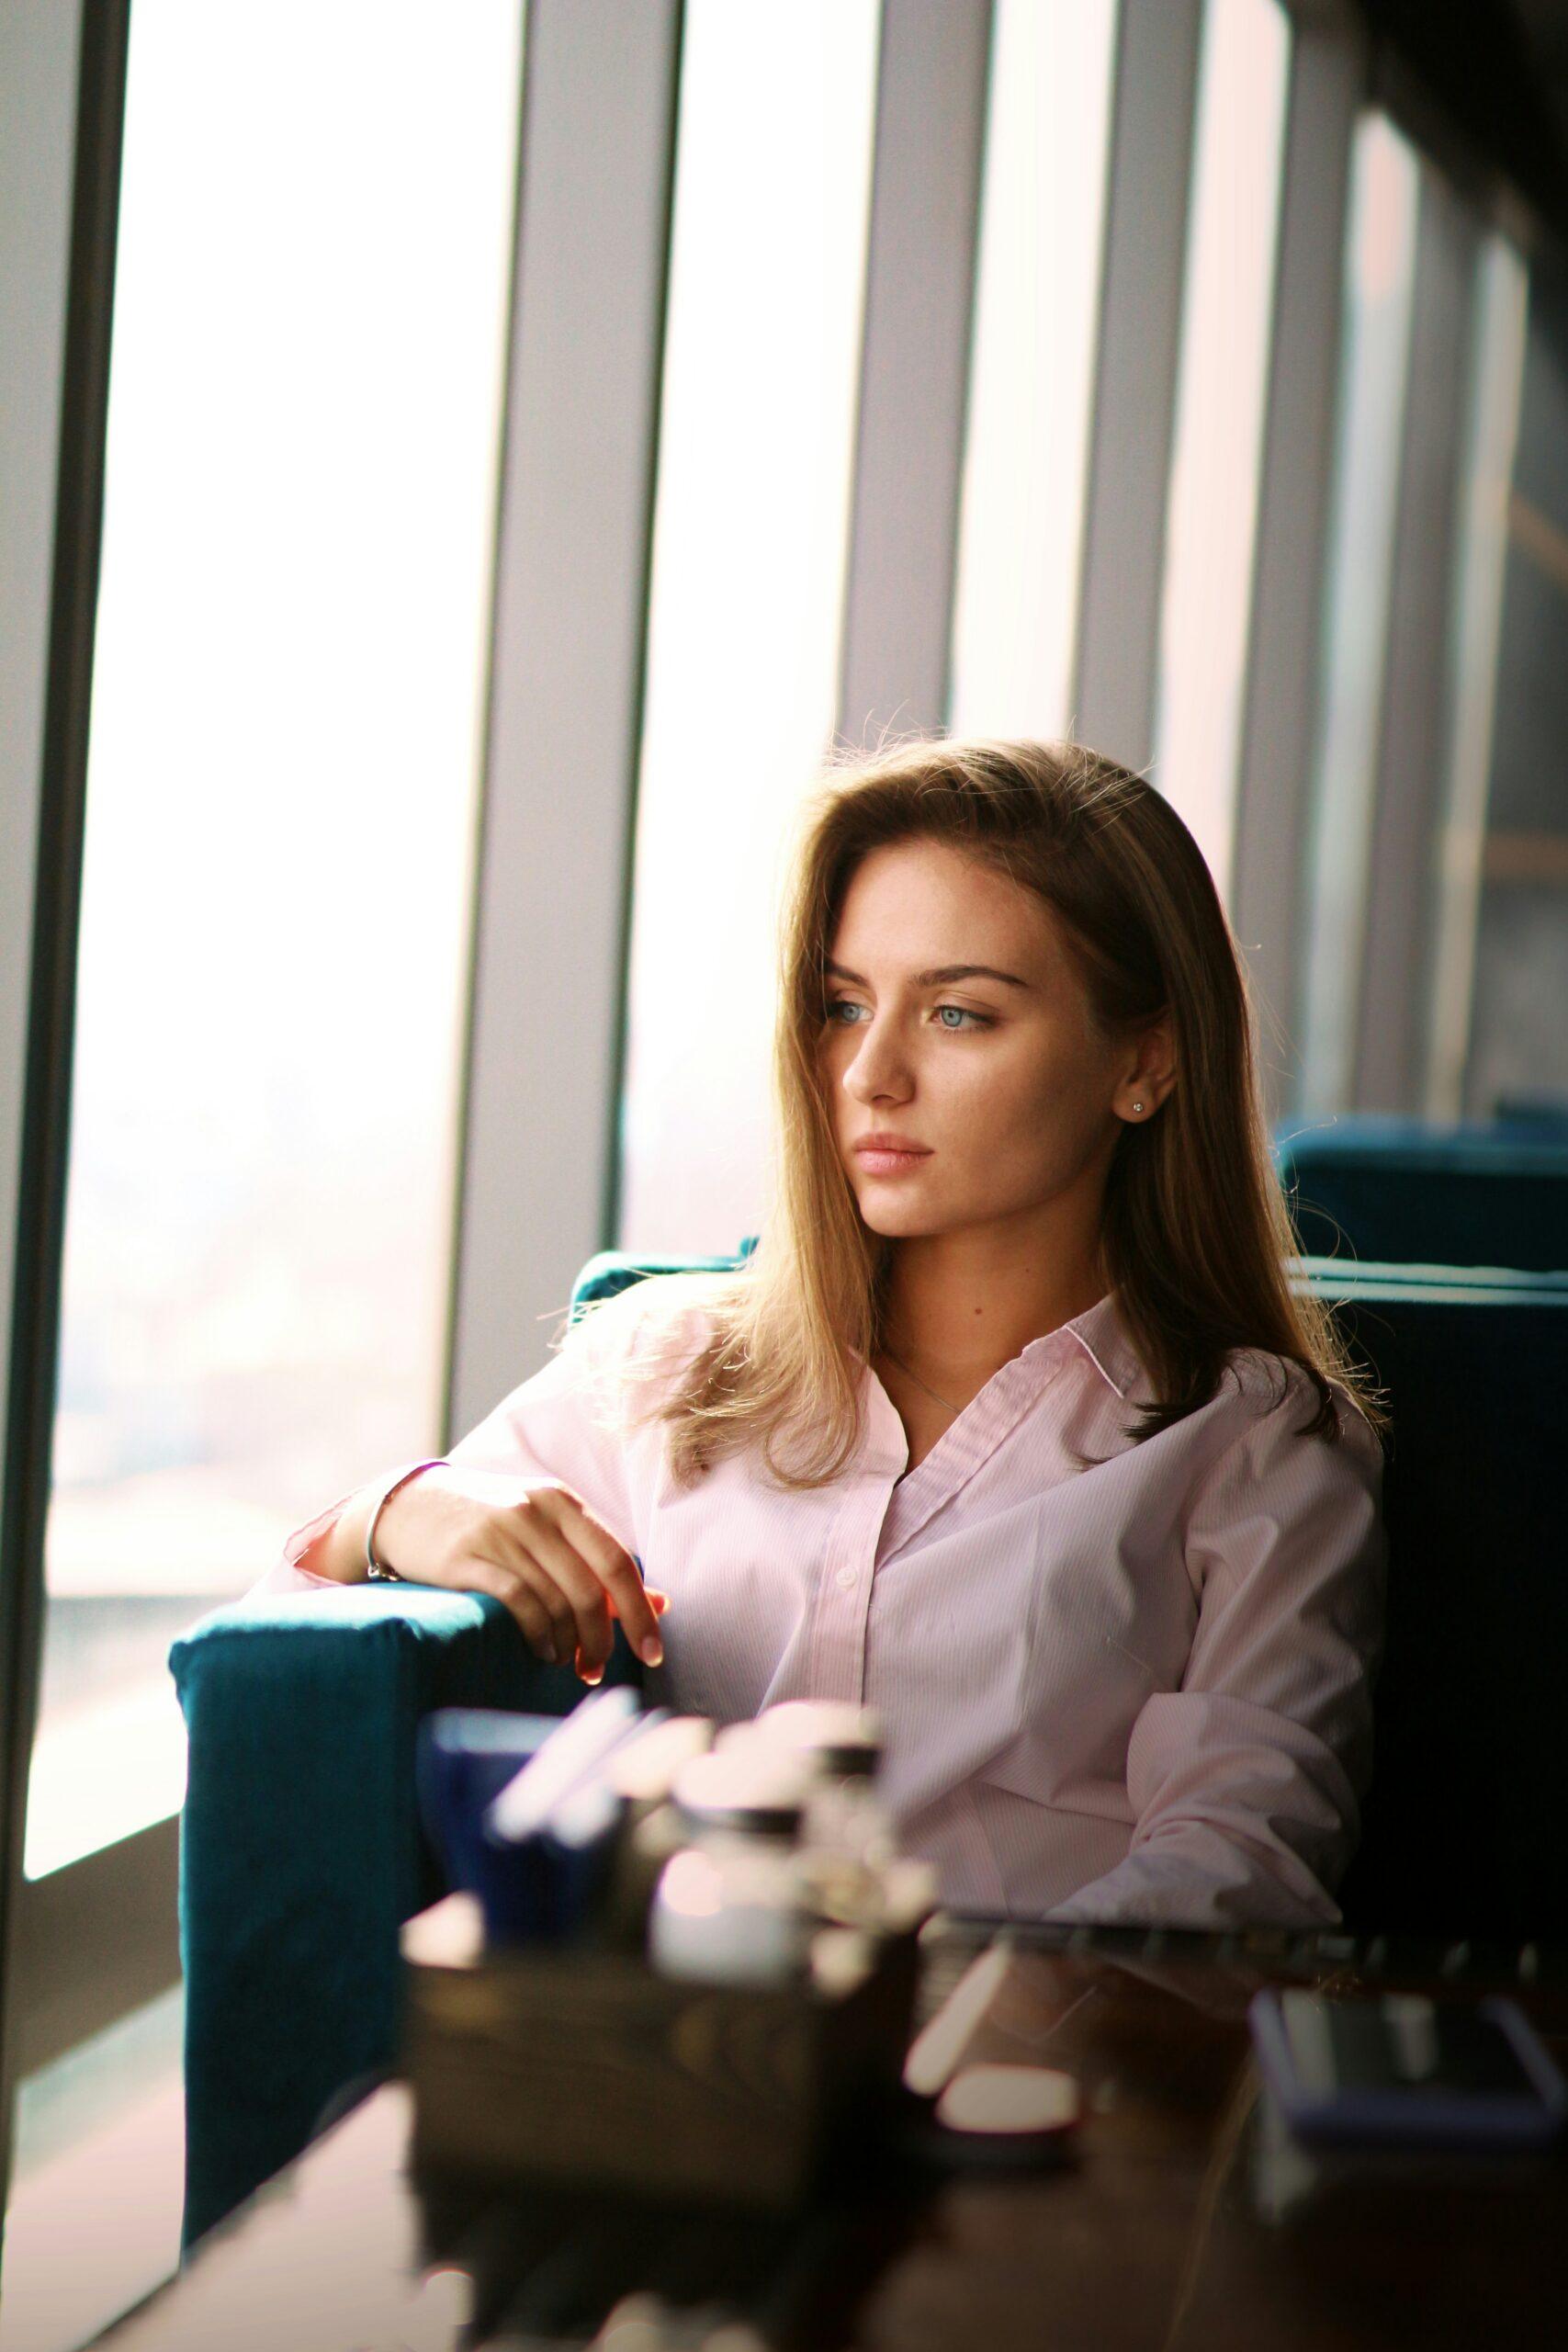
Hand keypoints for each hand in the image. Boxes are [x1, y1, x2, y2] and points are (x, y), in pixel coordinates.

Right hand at [373, 1463, 667, 1683]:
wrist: (408, 1505)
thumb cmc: (489, 1523)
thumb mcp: (546, 1530)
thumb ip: (598, 1564)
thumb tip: (661, 1604)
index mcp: (563, 1504)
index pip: (618, 1561)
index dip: (640, 1612)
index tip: (652, 1654)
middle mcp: (537, 1513)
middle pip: (591, 1587)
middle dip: (602, 1639)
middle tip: (597, 1670)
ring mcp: (501, 1533)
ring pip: (556, 1599)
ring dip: (570, 1643)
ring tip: (569, 1664)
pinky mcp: (467, 1557)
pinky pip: (519, 1602)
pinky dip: (539, 1634)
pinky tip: (543, 1651)